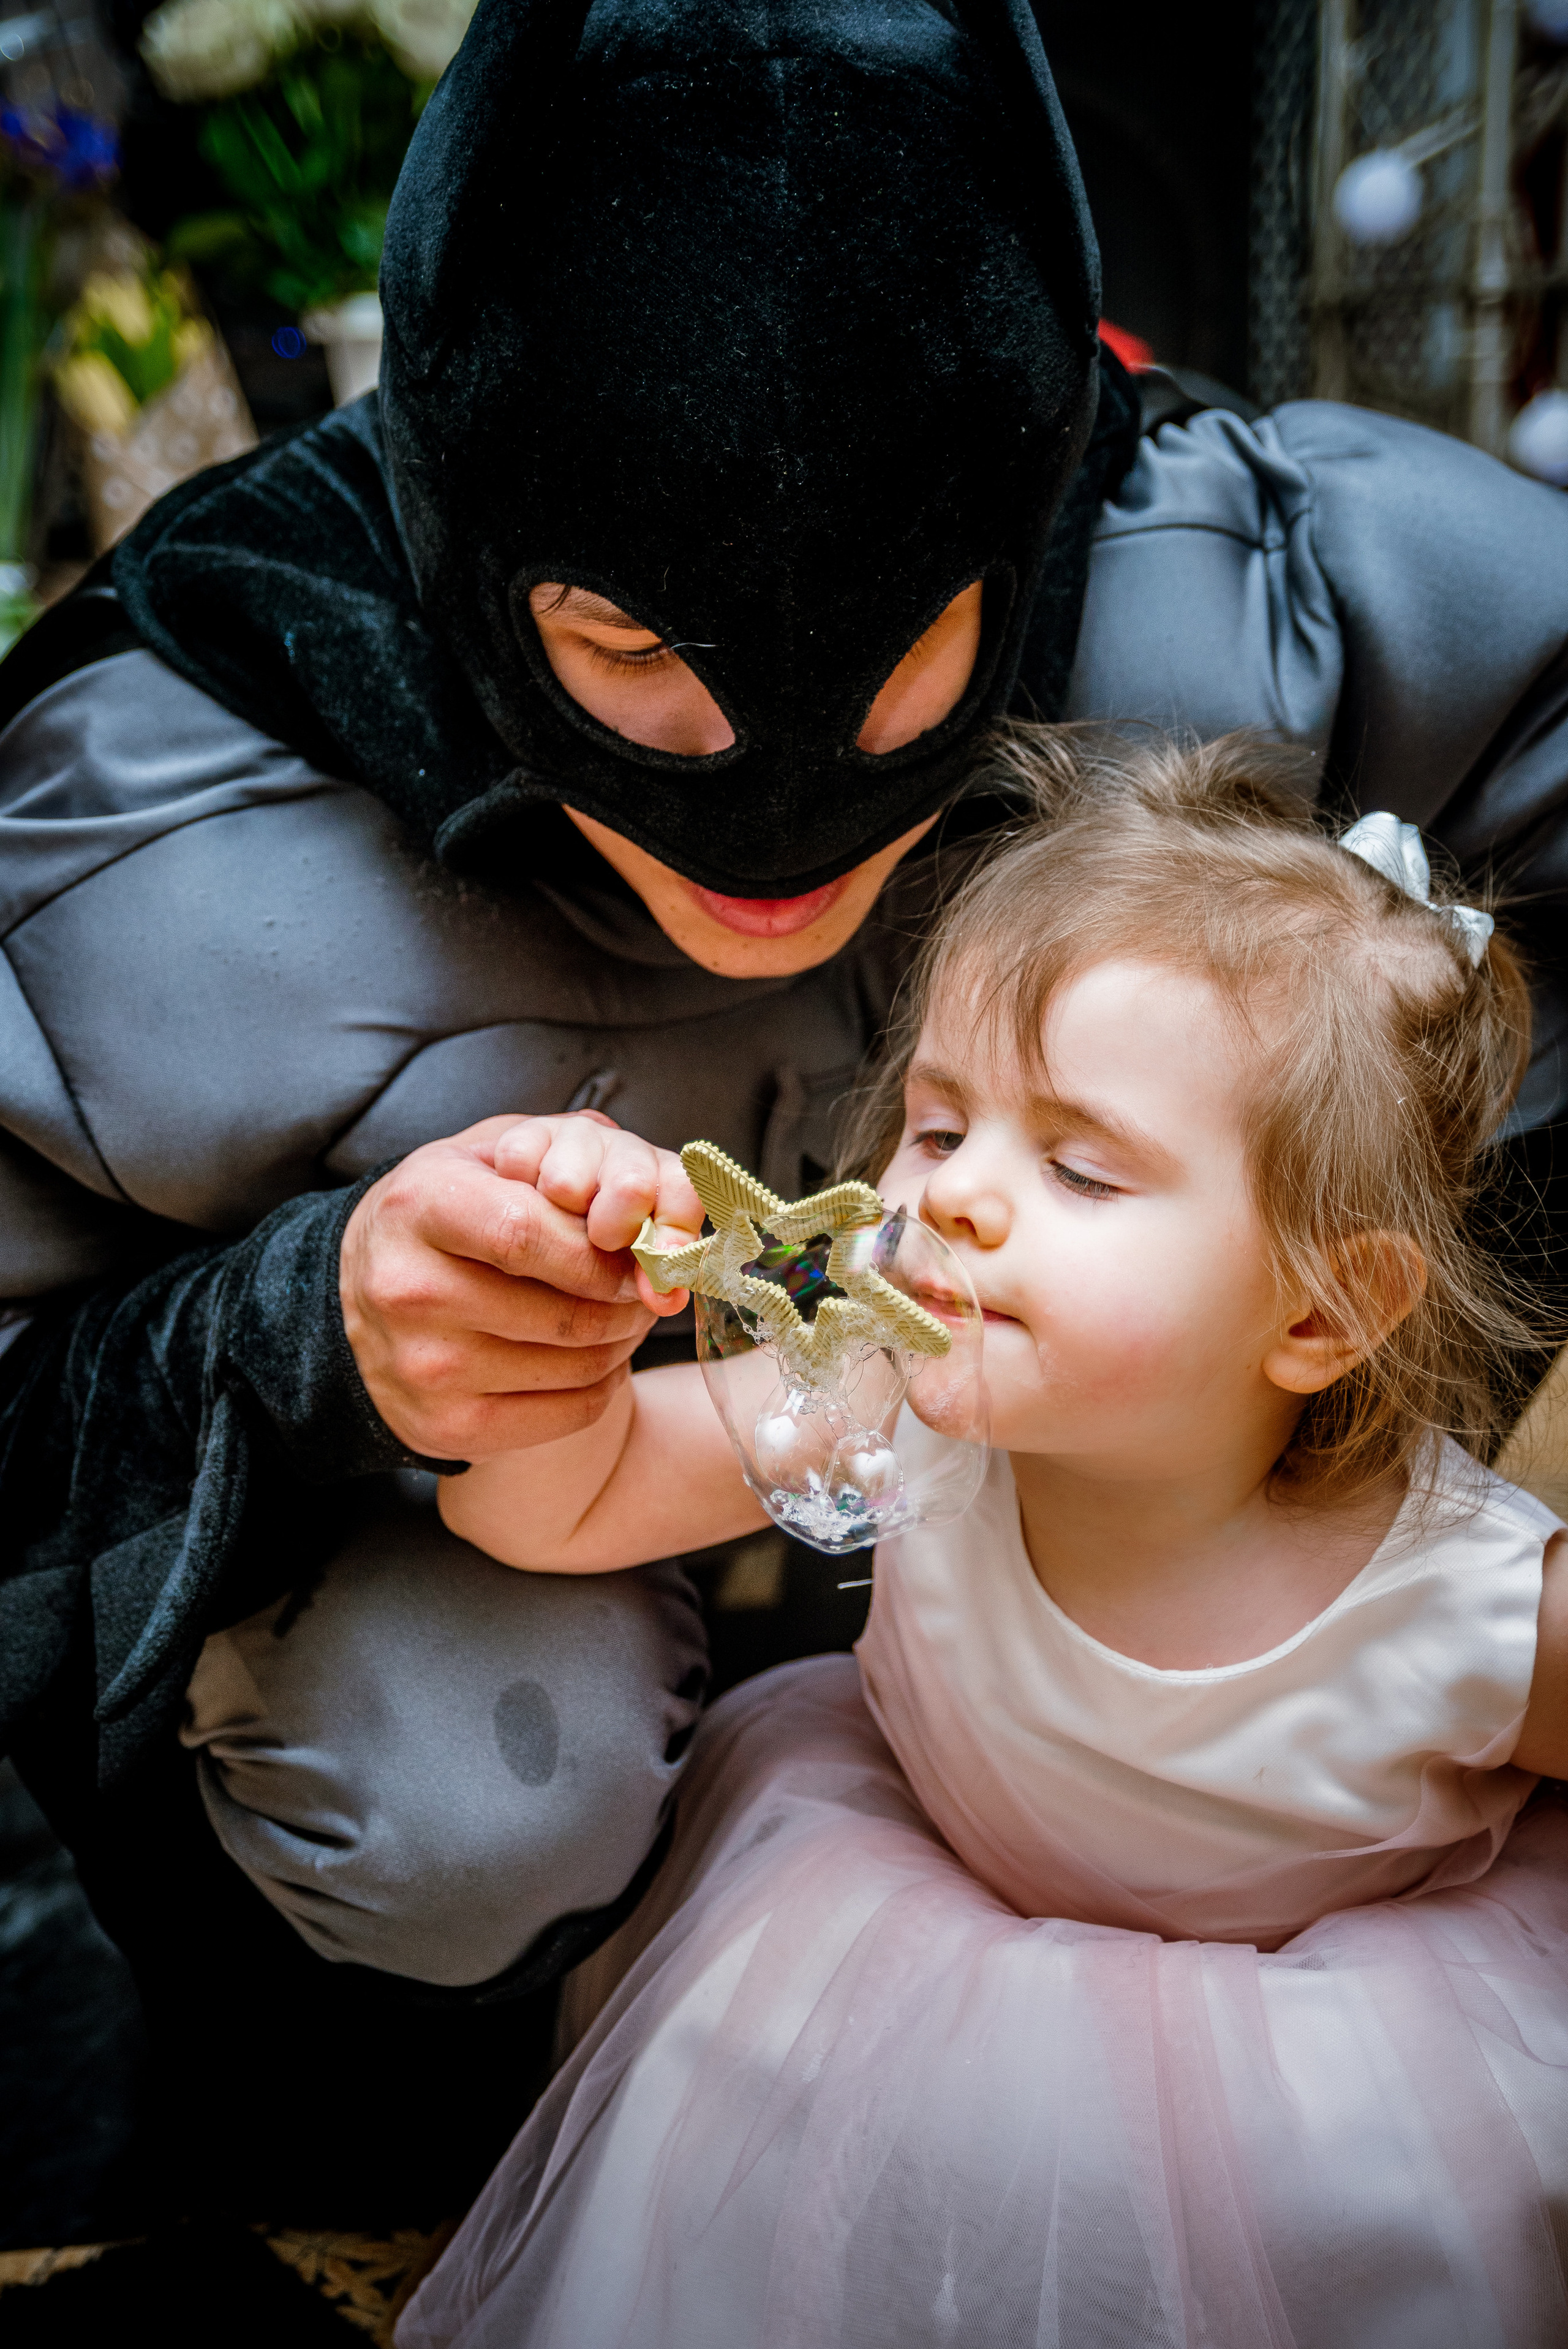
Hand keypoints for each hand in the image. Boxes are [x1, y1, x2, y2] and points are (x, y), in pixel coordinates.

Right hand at [340, 1113, 697, 1460]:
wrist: (354, 1301)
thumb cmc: (445, 1215)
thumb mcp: (488, 1153)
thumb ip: (570, 1152)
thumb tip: (654, 1193)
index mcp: (419, 1206)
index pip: (528, 1234)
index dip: (601, 1251)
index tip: (634, 1253)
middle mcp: (411, 1291)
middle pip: (565, 1312)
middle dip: (626, 1301)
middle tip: (641, 1287)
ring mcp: (425, 1367)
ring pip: (577, 1365)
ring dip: (622, 1342)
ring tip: (618, 1316)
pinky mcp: (445, 1427)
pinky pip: (568, 1412)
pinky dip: (602, 1385)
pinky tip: (593, 1358)